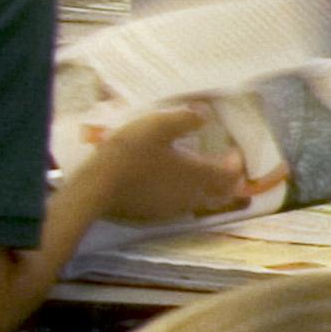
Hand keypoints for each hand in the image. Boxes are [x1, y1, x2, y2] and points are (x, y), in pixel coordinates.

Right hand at [85, 102, 249, 224]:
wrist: (94, 188)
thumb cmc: (130, 153)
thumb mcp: (158, 126)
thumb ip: (185, 118)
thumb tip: (205, 114)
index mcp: (198, 176)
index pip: (231, 176)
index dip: (236, 164)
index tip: (232, 151)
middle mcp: (191, 197)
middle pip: (220, 193)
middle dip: (225, 179)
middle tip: (220, 164)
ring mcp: (171, 210)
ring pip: (199, 202)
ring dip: (204, 188)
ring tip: (194, 171)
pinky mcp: (152, 217)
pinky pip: (177, 207)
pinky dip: (182, 195)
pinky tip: (168, 183)